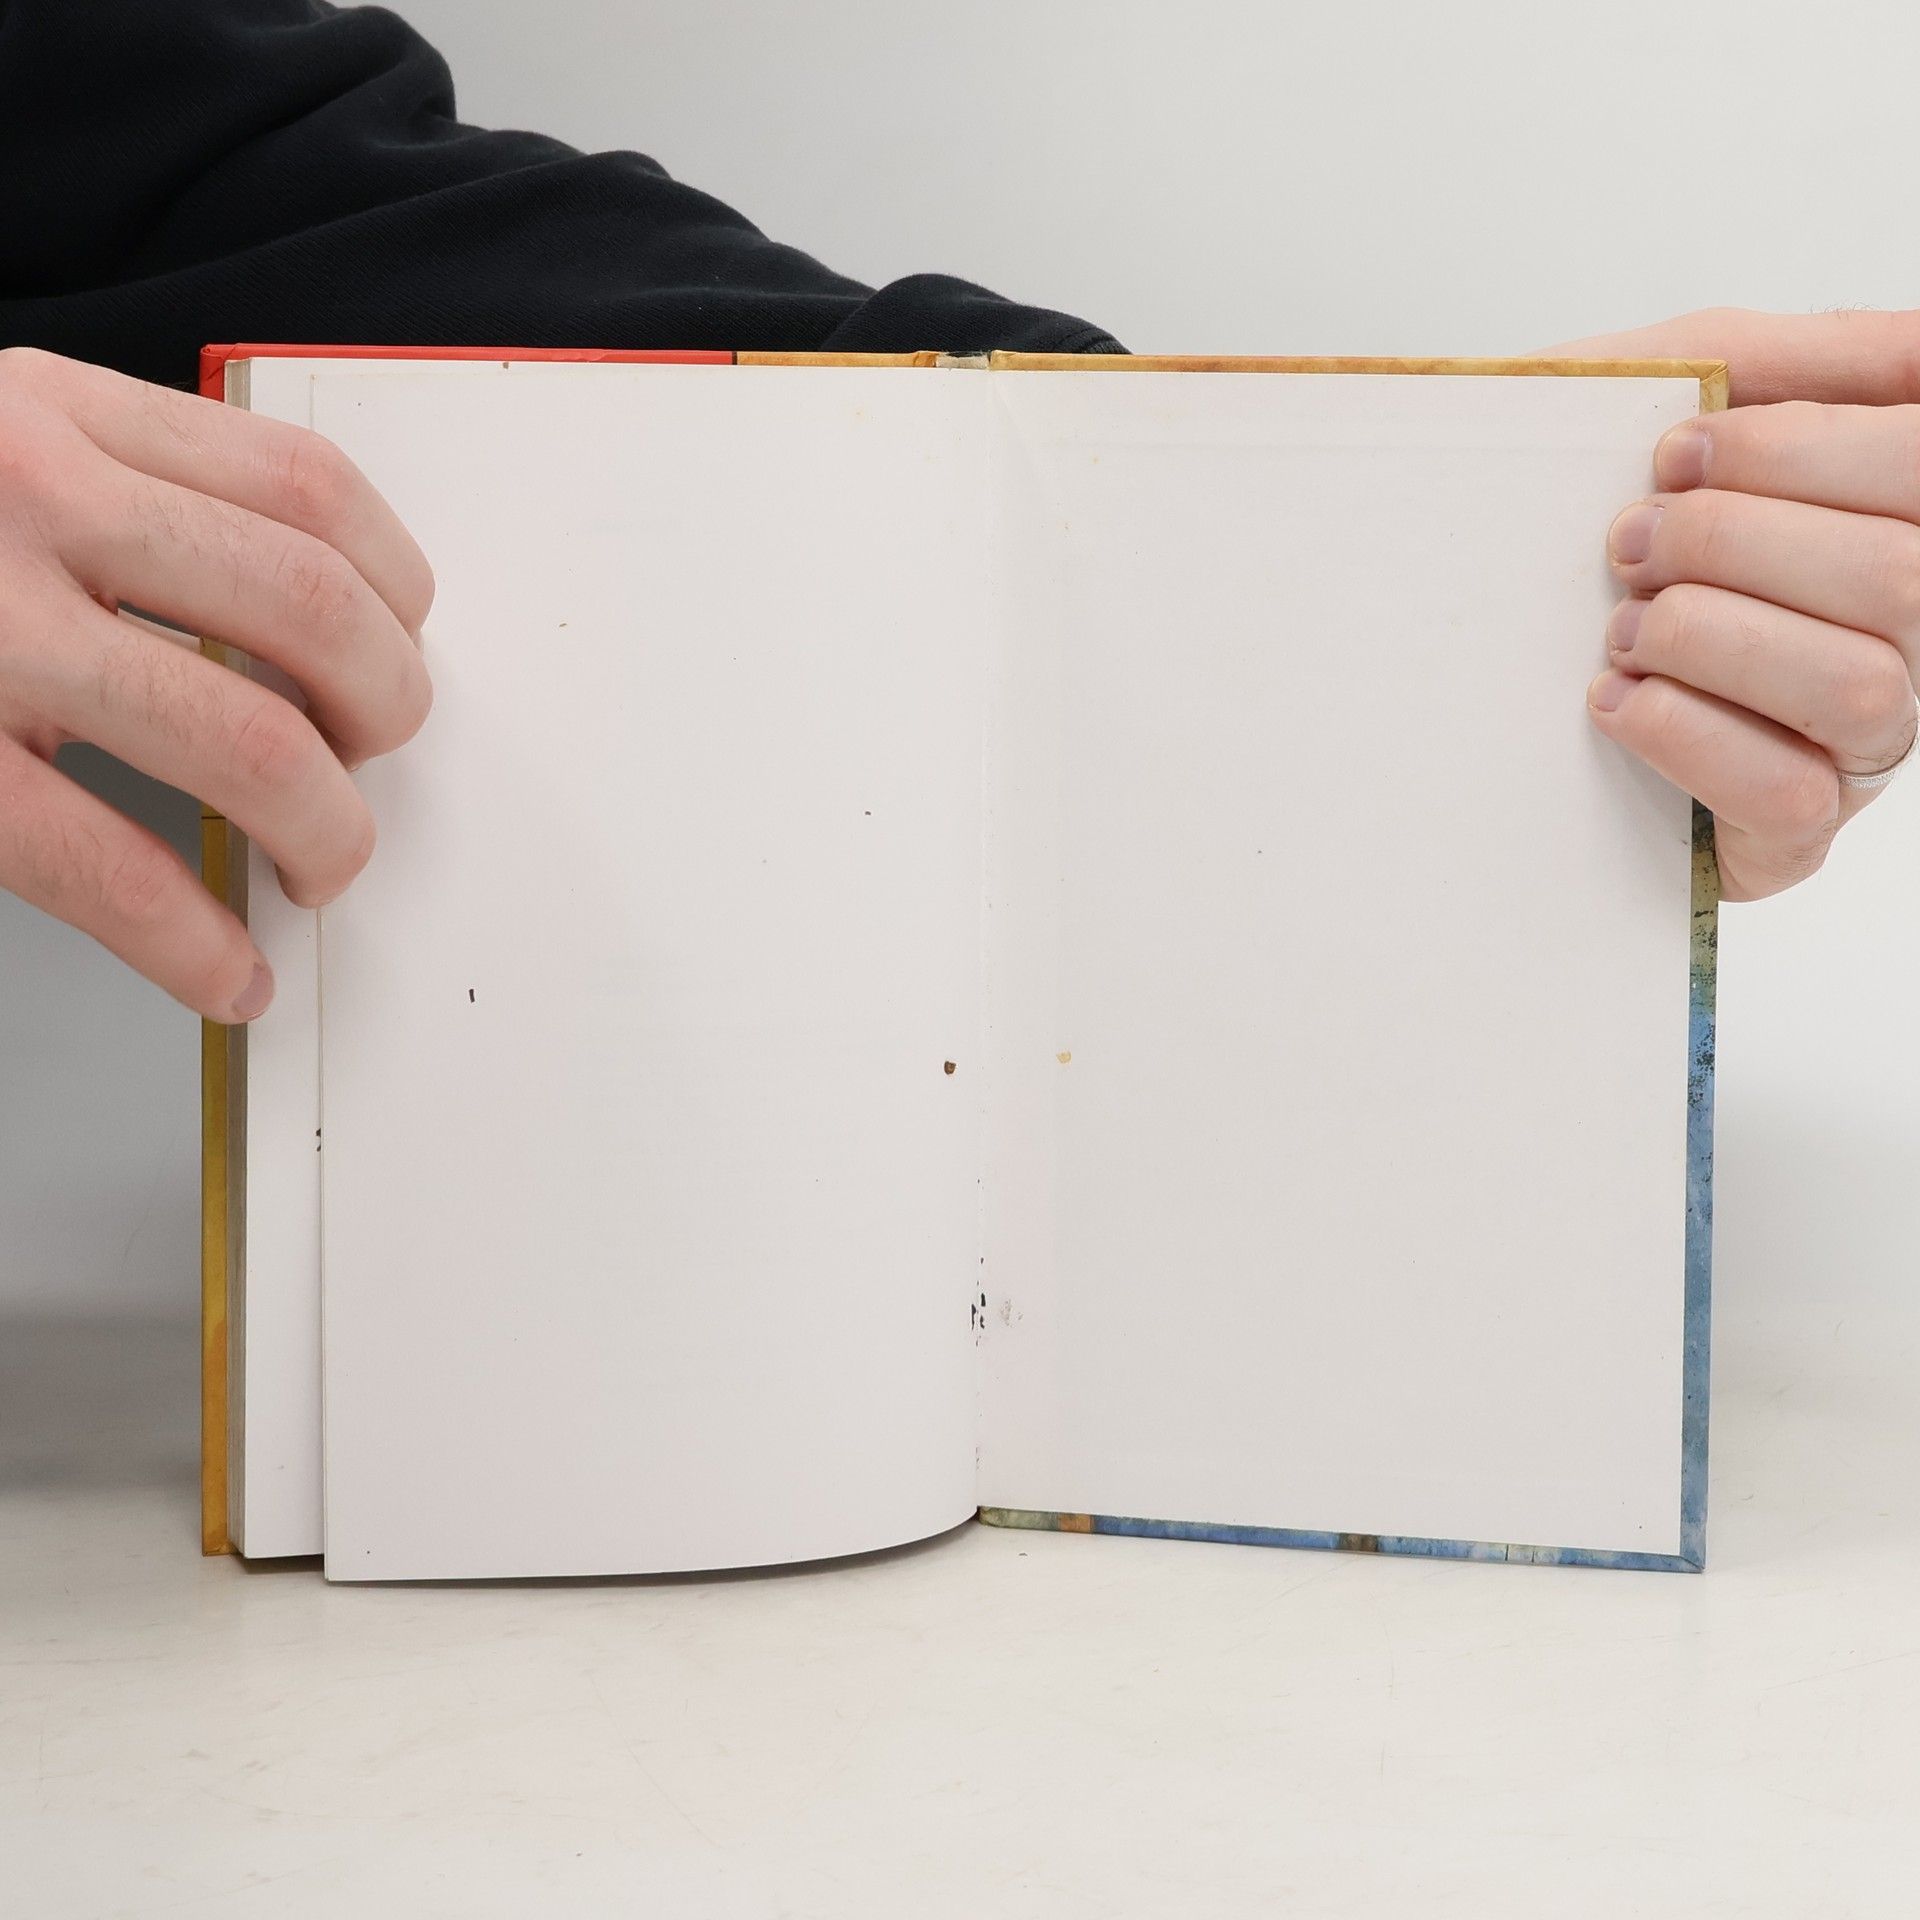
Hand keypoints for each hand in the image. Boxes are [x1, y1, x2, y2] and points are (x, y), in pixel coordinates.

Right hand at [0, 347, 432, 1017]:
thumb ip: (124, 493)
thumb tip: (308, 622)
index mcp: (53, 415)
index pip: (309, 490)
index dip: (395, 593)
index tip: (400, 652)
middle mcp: (23, 501)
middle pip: (315, 611)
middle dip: (387, 715)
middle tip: (372, 769)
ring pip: (247, 744)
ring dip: (326, 834)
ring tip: (317, 871)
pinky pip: (107, 864)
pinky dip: (194, 942)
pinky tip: (224, 973)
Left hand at [1549, 308, 1919, 900]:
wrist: (1471, 674)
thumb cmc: (1593, 532)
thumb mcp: (1657, 404)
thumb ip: (1754, 356)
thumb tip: (1875, 344)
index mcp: (1892, 517)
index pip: (1919, 462)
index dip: (1798, 450)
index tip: (1673, 455)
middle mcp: (1909, 629)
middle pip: (1899, 573)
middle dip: (1734, 543)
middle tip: (1626, 545)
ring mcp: (1863, 740)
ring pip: (1858, 684)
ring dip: (1710, 640)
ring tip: (1621, 630)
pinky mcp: (1795, 832)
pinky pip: (1787, 793)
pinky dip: (1686, 736)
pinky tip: (1615, 702)